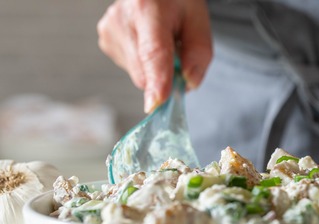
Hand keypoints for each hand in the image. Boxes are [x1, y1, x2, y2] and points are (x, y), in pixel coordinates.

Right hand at [97, 0, 212, 112]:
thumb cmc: (177, 1)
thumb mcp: (199, 19)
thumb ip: (199, 54)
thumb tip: (188, 84)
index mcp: (147, 9)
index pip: (153, 52)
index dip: (157, 80)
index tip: (157, 103)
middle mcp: (121, 20)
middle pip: (145, 73)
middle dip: (166, 77)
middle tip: (179, 55)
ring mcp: (109, 31)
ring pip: (138, 75)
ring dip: (155, 69)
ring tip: (161, 40)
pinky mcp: (105, 41)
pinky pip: (131, 69)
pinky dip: (145, 63)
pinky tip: (147, 41)